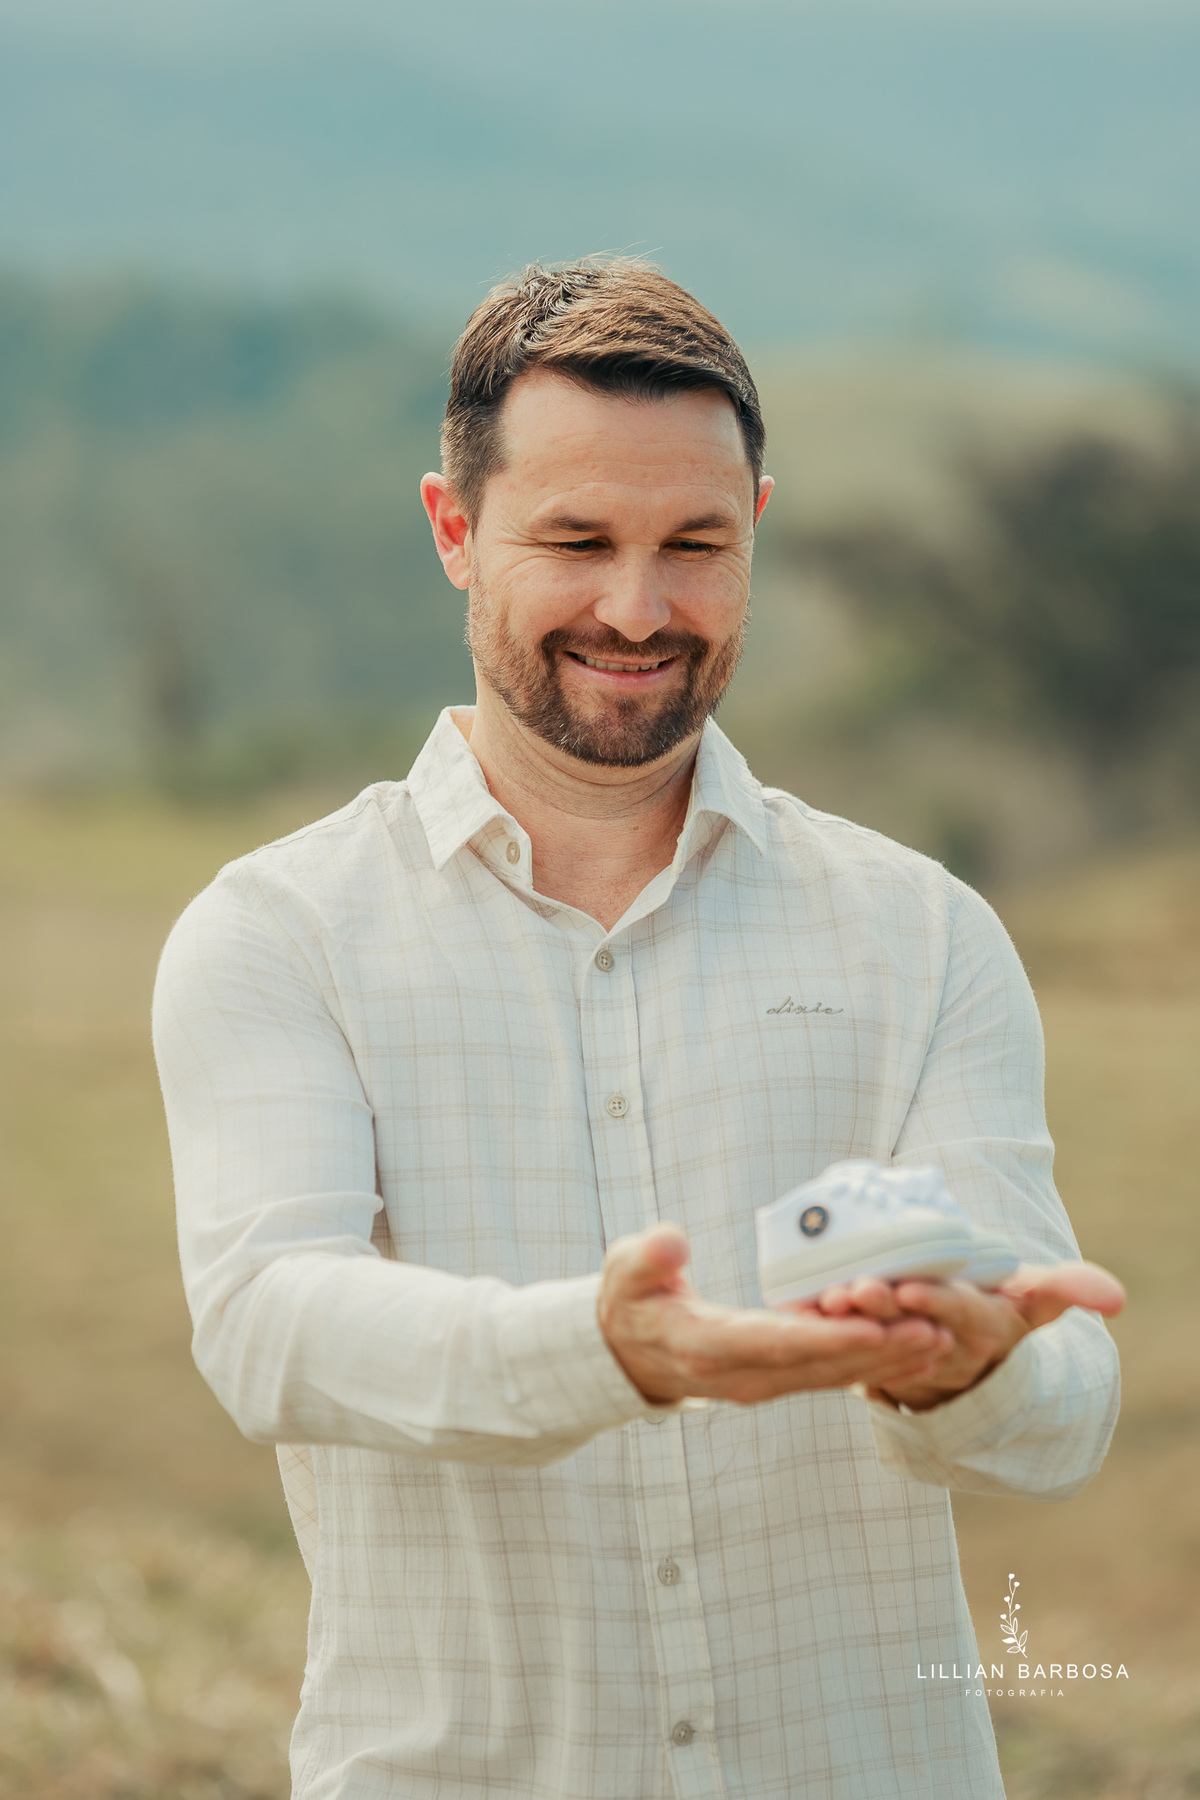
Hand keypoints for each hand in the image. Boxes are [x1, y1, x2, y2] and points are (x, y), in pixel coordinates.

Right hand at [597, 1224, 958, 1406]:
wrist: (625, 1351)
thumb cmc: (630, 1301)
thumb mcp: (625, 1273)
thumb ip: (648, 1258)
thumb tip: (671, 1241)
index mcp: (708, 1347)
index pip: (776, 1343)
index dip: (828, 1337)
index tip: (874, 1325)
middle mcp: (742, 1375)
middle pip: (819, 1365)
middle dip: (879, 1350)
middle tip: (935, 1330)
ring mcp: (762, 1382)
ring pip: (832, 1374)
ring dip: (886, 1359)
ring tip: (941, 1339)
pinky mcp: (776, 1378)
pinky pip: (830, 1373)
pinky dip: (871, 1363)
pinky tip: (914, 1351)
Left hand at [810, 1260, 1125, 1411]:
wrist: (961, 1351)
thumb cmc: (998, 1310)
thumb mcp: (1034, 1300)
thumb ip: (1070, 1289)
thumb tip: (1117, 1299)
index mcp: (977, 1327)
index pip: (955, 1313)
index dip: (934, 1302)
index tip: (910, 1288)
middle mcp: (936, 1344)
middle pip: (905, 1326)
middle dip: (880, 1309)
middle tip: (852, 1289)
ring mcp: (900, 1353)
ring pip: (870, 1337)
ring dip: (846, 1321)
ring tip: (823, 1299)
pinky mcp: (867, 1353)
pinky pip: (841, 1342)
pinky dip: (820, 1327)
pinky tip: (797, 1306)